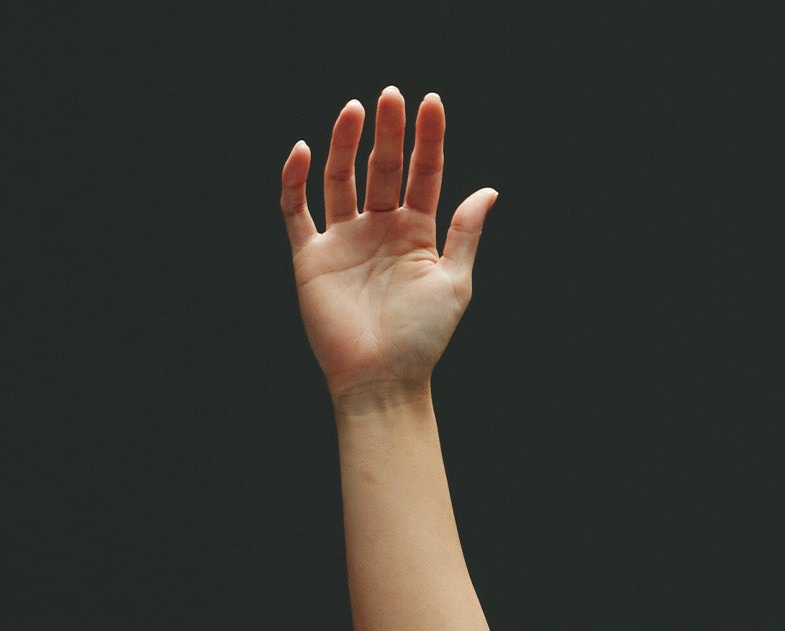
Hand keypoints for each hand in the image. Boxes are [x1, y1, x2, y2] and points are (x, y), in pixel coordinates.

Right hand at [281, 90, 496, 402]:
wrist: (382, 380)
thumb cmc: (422, 340)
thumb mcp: (454, 284)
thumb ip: (465, 233)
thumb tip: (489, 190)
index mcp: (415, 234)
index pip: (423, 174)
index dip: (427, 139)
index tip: (430, 103)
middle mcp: (379, 229)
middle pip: (381, 167)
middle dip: (387, 132)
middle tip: (391, 96)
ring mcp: (344, 240)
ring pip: (340, 178)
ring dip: (346, 143)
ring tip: (355, 110)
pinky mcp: (312, 256)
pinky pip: (296, 209)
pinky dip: (295, 179)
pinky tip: (303, 150)